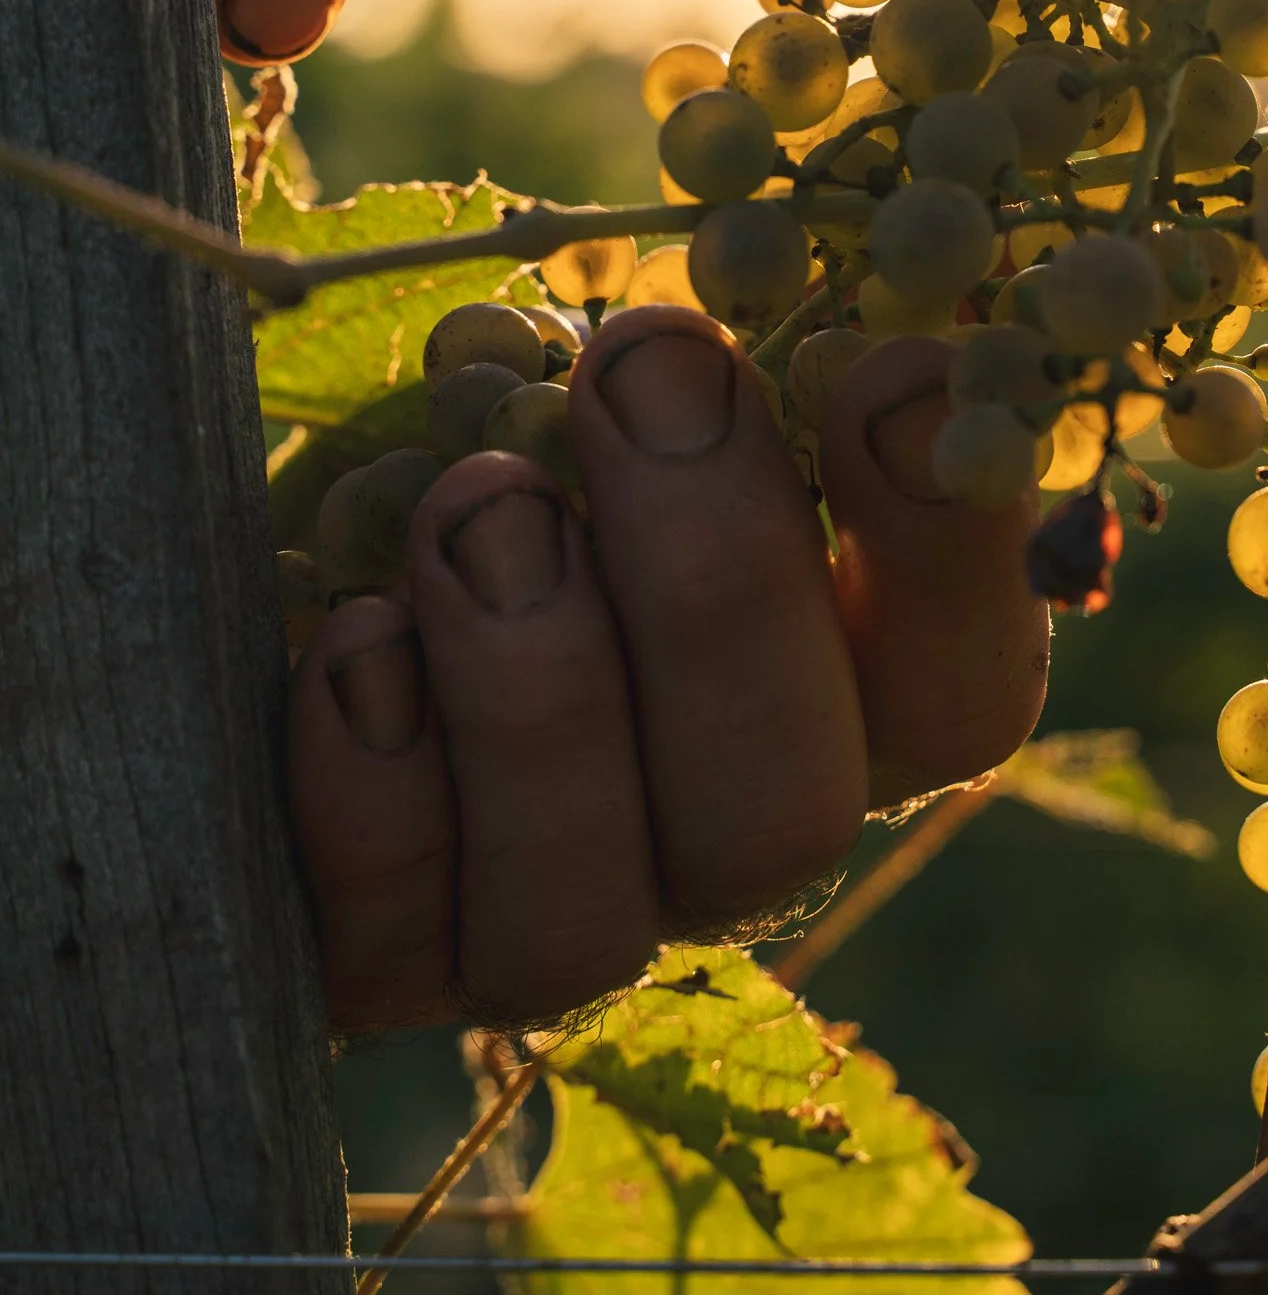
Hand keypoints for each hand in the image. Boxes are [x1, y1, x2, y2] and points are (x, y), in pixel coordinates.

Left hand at [286, 313, 1049, 1031]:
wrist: (277, 525)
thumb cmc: (506, 405)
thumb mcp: (617, 357)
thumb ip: (720, 363)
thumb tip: (766, 325)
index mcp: (837, 703)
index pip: (964, 696)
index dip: (949, 555)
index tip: (886, 372)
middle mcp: (714, 840)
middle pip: (787, 816)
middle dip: (716, 583)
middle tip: (632, 376)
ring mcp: (553, 925)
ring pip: (596, 922)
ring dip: (540, 692)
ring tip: (474, 499)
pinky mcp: (382, 968)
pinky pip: (397, 938)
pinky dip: (379, 777)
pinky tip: (358, 634)